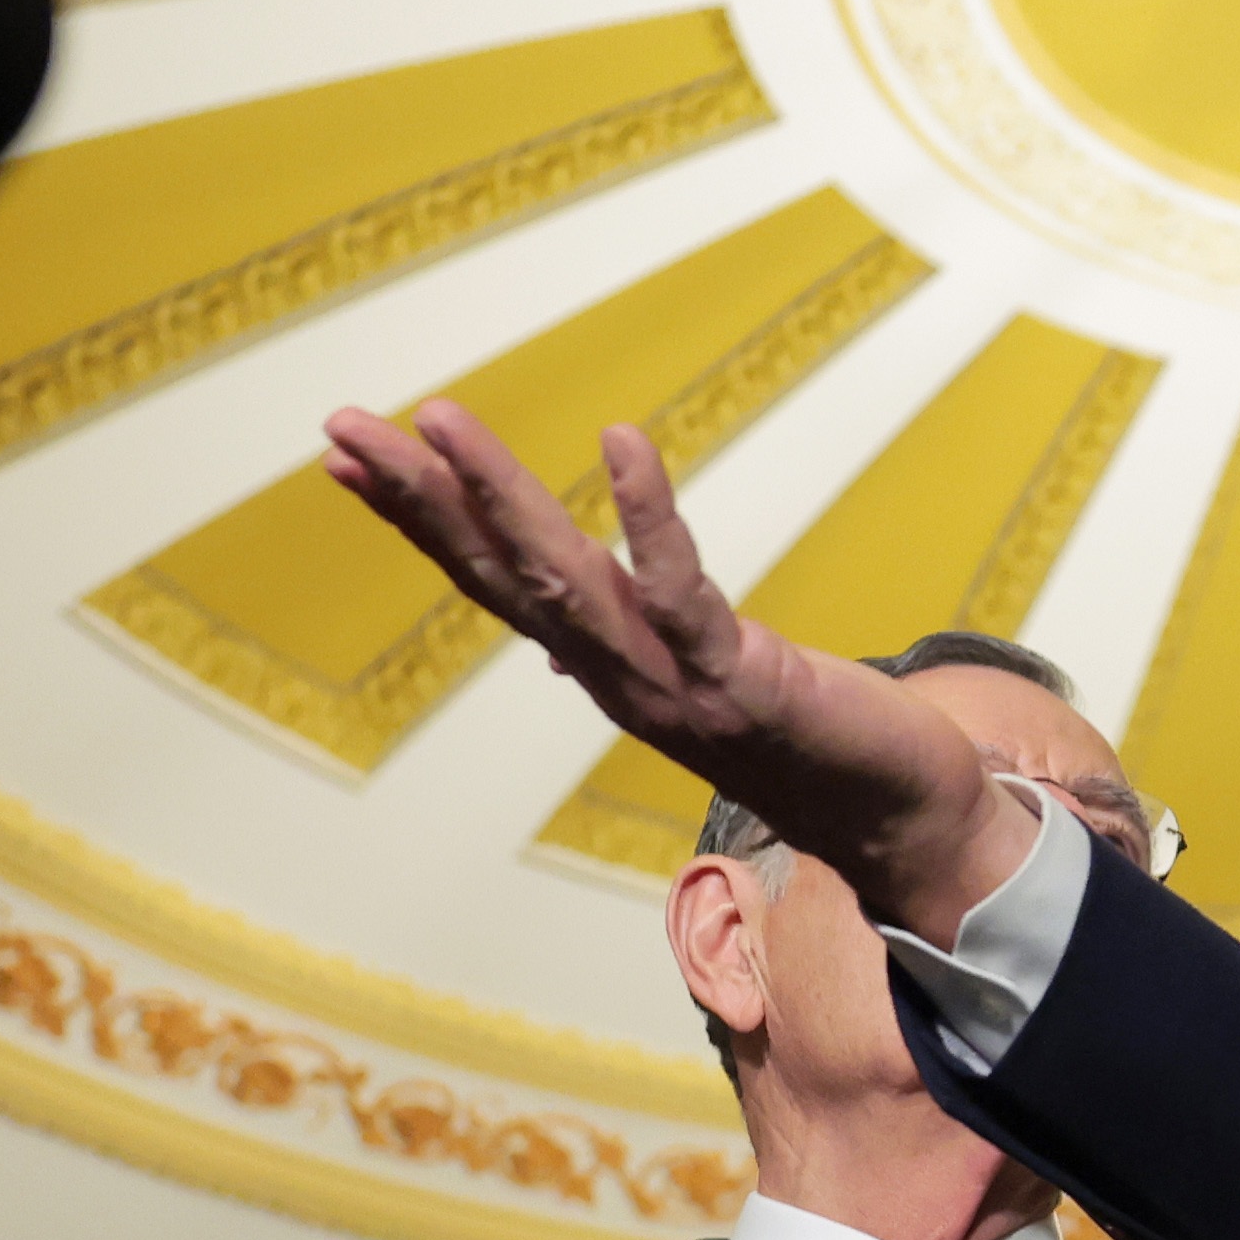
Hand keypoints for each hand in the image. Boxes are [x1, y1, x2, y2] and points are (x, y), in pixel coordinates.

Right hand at [321, 400, 1027, 931]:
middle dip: (419, 497)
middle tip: (345, 424)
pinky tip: (619, 441)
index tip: (347, 454)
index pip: (489, 579)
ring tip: (439, 420)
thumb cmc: (800, 737)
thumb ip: (620, 647)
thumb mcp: (691, 682)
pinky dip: (647, 516)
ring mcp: (671, 682)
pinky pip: (681, 591)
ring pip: (563, 580)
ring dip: (496, 497)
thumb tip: (547, 634)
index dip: (418, 518)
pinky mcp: (742, 678)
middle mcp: (615, 675)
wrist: (894, 819)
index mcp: (599, 664)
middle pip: (499, 572)